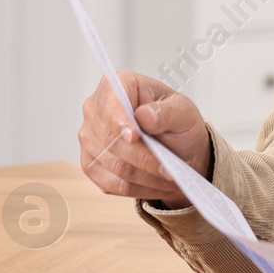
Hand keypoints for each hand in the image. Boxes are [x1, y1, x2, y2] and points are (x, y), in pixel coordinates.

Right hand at [77, 71, 210, 208]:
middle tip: (172, 170)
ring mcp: (89, 138)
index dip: (119, 121)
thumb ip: (167, 112)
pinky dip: (139, 188)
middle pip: (112, 140)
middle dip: (145, 158)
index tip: (135, 136)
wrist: (178, 147)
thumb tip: (144, 117)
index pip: (111, 102)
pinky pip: (111, 183)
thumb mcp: (184, 111)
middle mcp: (95, 110)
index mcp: (118, 85)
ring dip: (147, 177)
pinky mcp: (91, 165)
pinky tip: (158, 185)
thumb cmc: (178, 121)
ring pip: (114, 165)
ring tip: (172, 179)